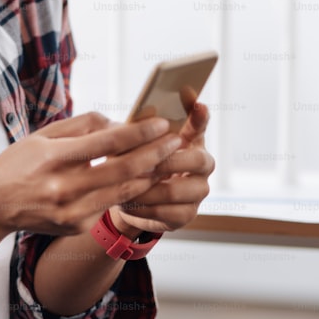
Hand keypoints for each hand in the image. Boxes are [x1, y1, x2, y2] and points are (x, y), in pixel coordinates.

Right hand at [0, 112, 183, 237]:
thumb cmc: (19, 163)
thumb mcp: (43, 136)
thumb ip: (82, 127)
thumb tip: (120, 123)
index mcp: (55, 157)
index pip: (107, 142)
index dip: (140, 132)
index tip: (162, 124)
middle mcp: (64, 186)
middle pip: (123, 168)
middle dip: (155, 153)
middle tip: (176, 141)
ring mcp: (71, 211)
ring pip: (124, 191)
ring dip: (150, 174)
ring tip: (168, 159)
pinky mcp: (76, 225)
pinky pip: (109, 205)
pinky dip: (128, 191)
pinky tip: (142, 178)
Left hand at [110, 102, 213, 234]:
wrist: (133, 199)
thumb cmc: (136, 164)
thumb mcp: (133, 145)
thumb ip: (134, 133)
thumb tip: (115, 122)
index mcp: (191, 140)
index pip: (200, 124)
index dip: (200, 116)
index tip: (198, 105)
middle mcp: (202, 164)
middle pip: (197, 160)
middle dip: (166, 162)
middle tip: (139, 165)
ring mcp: (198, 190)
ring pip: (175, 191)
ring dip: (145, 189)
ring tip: (124, 187)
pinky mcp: (188, 214)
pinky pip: (165, 212)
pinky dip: (142, 208)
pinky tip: (126, 203)